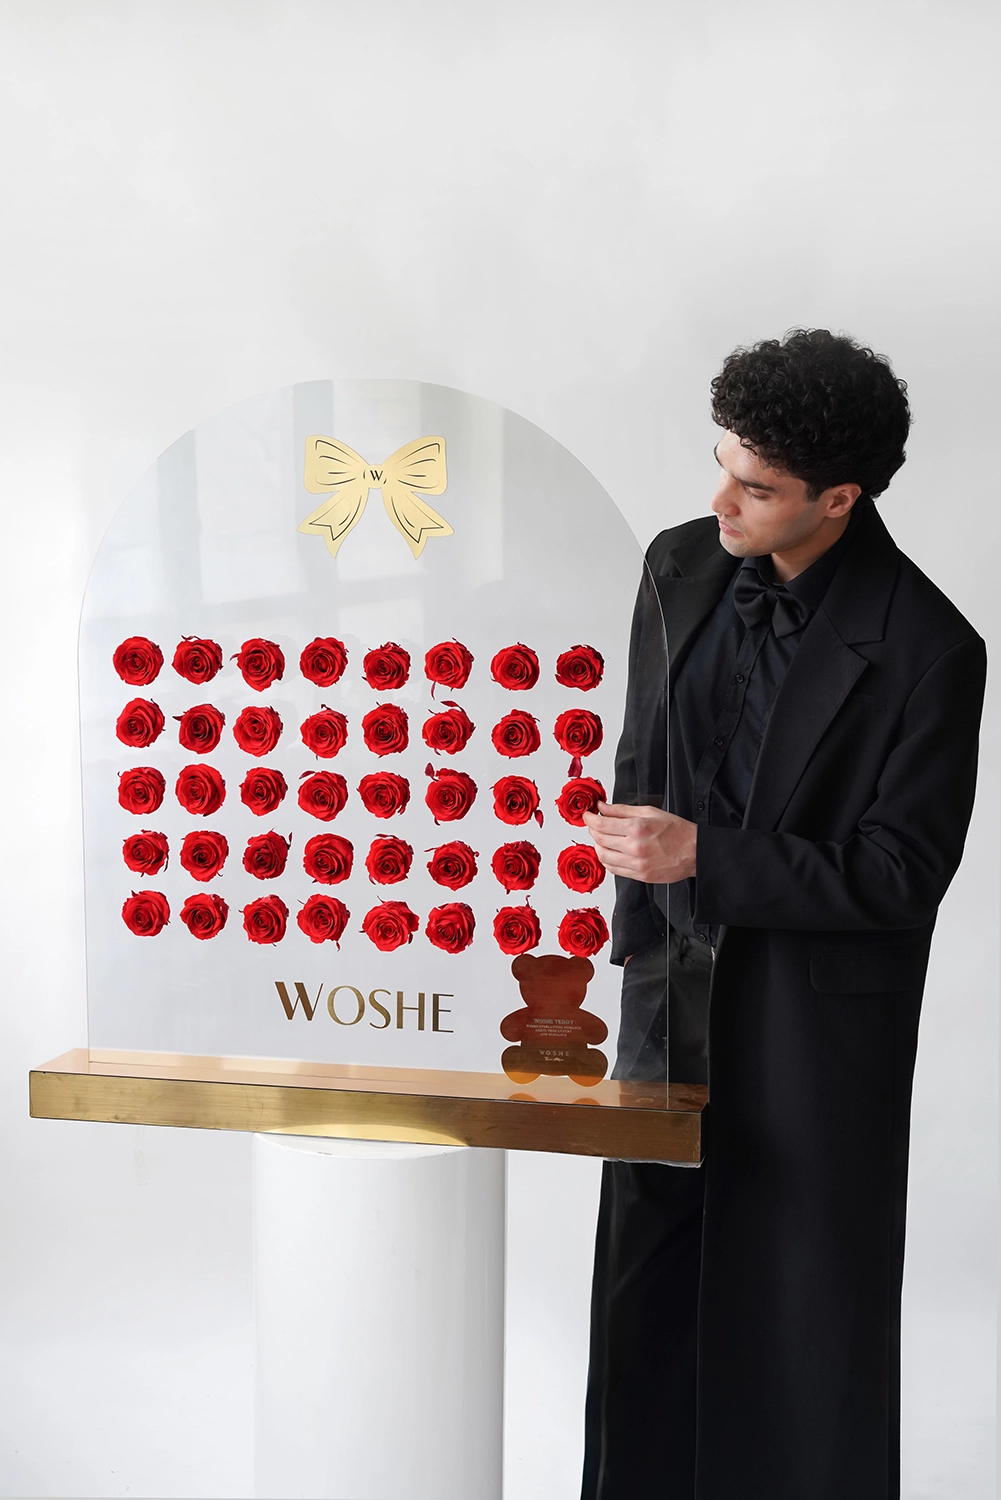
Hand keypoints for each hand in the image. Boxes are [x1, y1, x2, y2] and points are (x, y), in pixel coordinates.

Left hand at [582, 802, 696, 883]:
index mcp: (637, 828)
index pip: (602, 824)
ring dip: (598, 846)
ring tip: (602, 838)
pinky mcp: (640, 876)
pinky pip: (614, 869)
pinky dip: (607, 860)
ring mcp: (637, 864)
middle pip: (599, 840)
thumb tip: (602, 807)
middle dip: (592, 830)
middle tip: (594, 824)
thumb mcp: (650, 812)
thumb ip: (622, 810)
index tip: (587, 815)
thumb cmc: (677, 831)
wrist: (695, 852)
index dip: (589, 819)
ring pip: (603, 857)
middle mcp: (635, 848)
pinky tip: (611, 852)